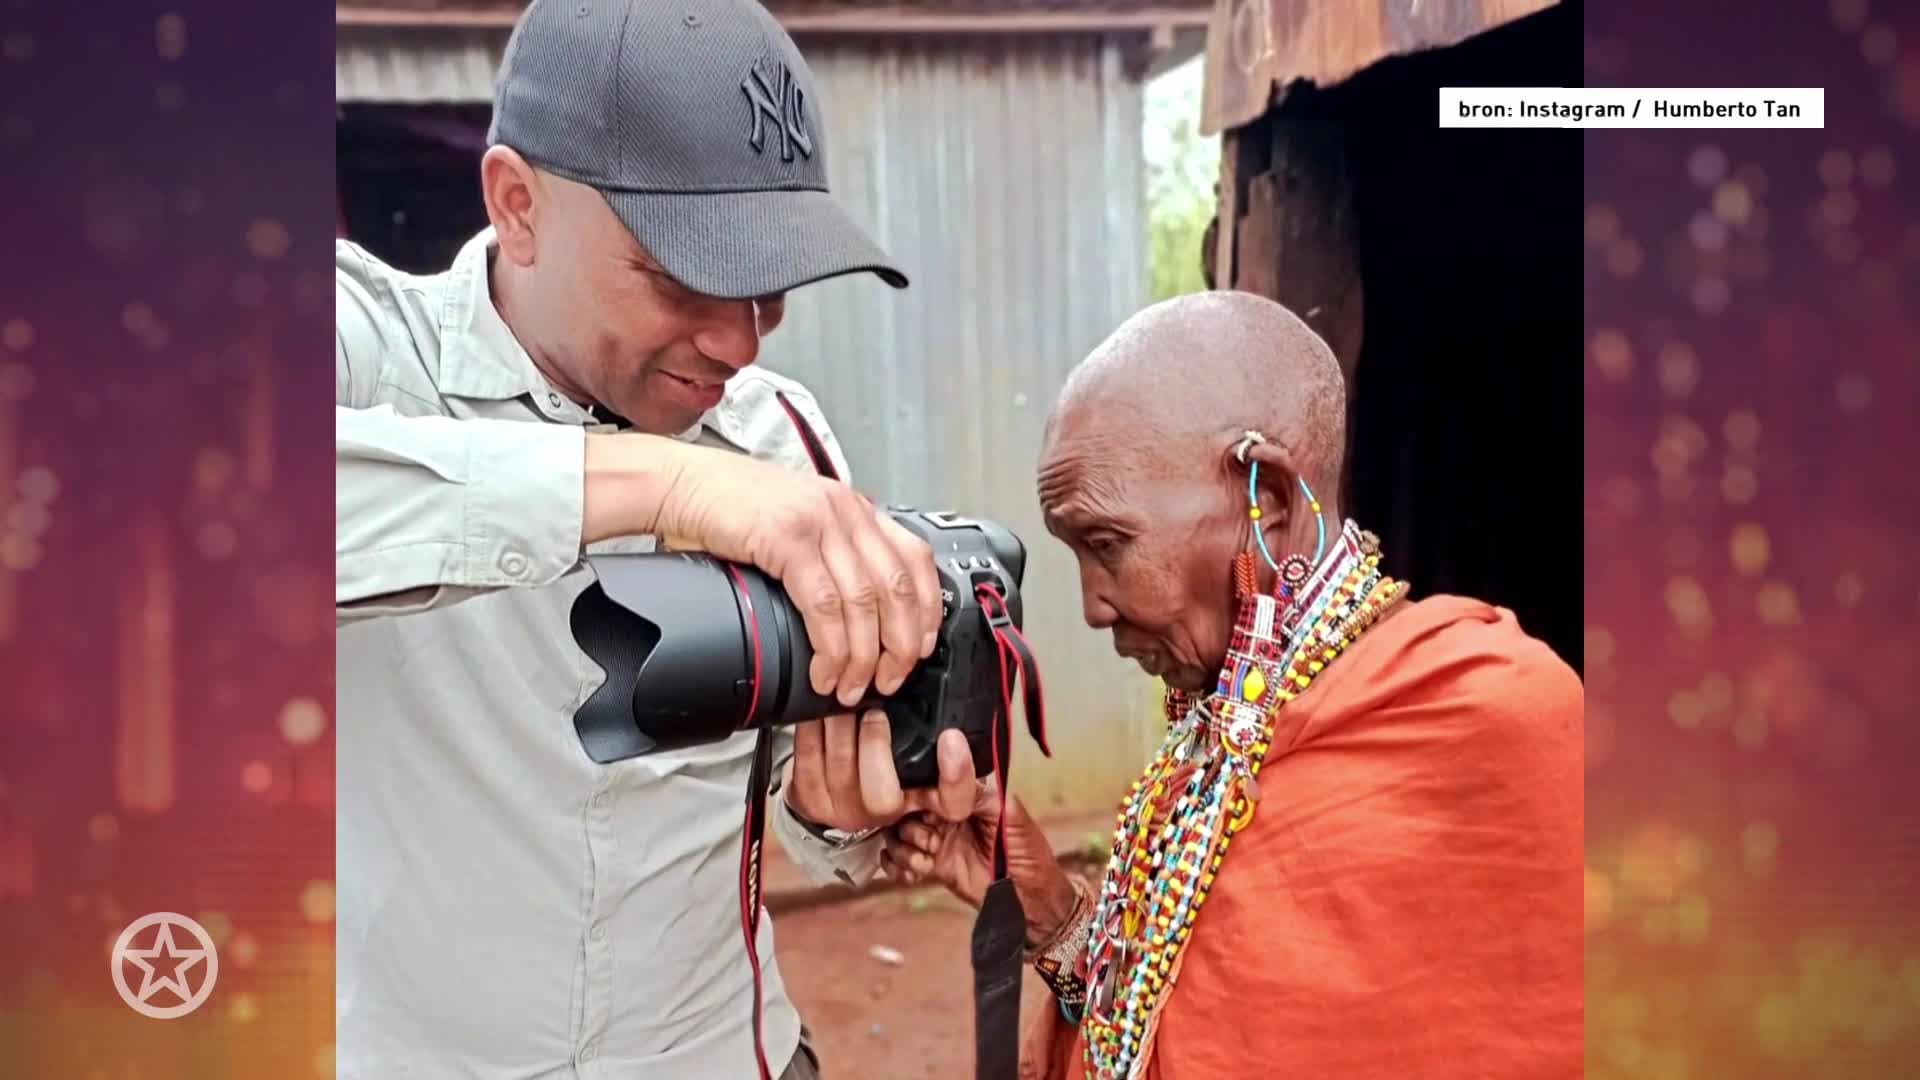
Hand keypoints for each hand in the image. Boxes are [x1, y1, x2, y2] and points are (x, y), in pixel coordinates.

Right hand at [583, 435, 941, 705]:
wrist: (684, 483)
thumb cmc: (733, 506)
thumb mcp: (798, 523)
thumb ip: (831, 554)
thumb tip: (854, 613)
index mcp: (854, 508)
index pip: (915, 560)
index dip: (926, 611)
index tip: (921, 647)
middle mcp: (845, 511)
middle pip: (898, 588)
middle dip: (900, 645)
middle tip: (890, 679)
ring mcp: (818, 522)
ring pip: (865, 602)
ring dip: (864, 655)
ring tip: (852, 685)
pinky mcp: (788, 539)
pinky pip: (825, 604)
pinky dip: (831, 645)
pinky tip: (824, 667)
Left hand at [785, 713, 977, 831]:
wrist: (836, 788)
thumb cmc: (882, 761)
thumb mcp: (918, 753)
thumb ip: (931, 733)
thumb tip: (932, 693)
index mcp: (924, 801)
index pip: (954, 802)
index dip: (957, 774)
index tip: (952, 738)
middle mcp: (886, 814)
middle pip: (882, 797)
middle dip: (874, 744)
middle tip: (874, 710)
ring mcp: (846, 812)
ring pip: (839, 771)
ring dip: (839, 727)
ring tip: (842, 700)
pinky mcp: (811, 801)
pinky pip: (807, 761)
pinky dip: (810, 730)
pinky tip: (816, 712)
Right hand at [881, 788, 1077, 946]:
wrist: (1031, 898)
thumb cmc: (1028, 851)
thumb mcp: (1009, 814)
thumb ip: (977, 791)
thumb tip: (953, 754)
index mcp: (962, 795)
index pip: (925, 784)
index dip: (916, 794)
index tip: (926, 809)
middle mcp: (943, 814)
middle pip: (902, 808)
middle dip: (908, 824)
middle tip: (931, 841)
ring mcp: (935, 840)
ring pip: (896, 835)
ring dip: (904, 848)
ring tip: (927, 859)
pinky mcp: (930, 866)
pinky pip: (899, 862)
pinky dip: (898, 868)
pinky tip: (917, 874)